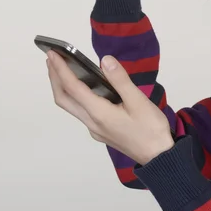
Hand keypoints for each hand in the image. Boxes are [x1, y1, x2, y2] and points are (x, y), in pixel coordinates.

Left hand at [46, 51, 173, 165]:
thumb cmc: (151, 129)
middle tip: (51, 58)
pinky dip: (75, 96)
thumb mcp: (139, 102)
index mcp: (99, 114)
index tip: (53, 53)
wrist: (158, 157)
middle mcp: (92, 122)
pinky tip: (84, 88)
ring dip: (62, 88)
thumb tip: (104, 60)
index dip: (61, 69)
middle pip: (64, 99)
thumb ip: (120, 80)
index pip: (73, 88)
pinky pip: (81, 111)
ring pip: (71, 106)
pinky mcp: (101, 131)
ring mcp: (95, 129)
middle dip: (54, 78)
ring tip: (62, 69)